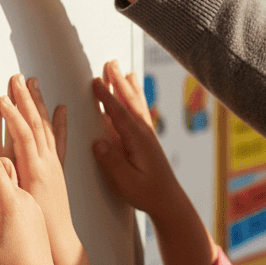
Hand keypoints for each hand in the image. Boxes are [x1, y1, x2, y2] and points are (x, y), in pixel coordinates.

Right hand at [0, 73, 126, 264]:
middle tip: (10, 83)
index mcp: (15, 201)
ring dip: (34, 109)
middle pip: (25, 138)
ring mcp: (46, 185)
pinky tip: (60, 111)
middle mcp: (34, 187)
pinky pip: (56, 148)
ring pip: (41, 138)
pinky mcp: (51, 188)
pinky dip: (56, 128)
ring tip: (31, 84)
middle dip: (17, 108)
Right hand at [92, 60, 178, 213]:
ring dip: (127, 85)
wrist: (169, 201)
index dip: (107, 97)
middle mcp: (143, 132)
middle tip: (110, 63)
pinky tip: (133, 93)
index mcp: (137, 140)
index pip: (119, 113)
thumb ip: (111, 161)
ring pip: (136, 103)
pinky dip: (135, 97)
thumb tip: (97, 143)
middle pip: (129, 101)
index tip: (96, 82)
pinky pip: (139, 111)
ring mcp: (147, 134)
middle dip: (118, 81)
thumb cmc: (147, 193)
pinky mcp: (148, 139)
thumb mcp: (126, 182)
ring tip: (122, 69)